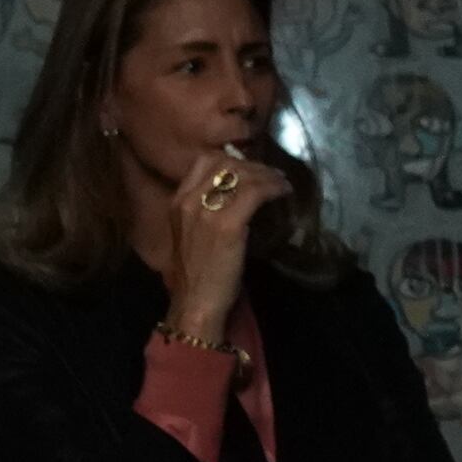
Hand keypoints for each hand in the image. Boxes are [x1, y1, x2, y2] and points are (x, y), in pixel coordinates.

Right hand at [162, 149, 288, 339]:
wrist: (195, 302)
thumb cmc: (198, 274)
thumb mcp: (192, 234)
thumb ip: (205, 211)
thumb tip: (233, 196)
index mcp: (177, 202)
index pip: (203, 162)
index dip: (231, 159)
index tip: (250, 168)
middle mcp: (189, 201)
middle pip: (225, 164)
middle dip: (252, 166)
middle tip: (272, 175)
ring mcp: (208, 211)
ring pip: (242, 175)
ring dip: (267, 175)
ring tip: (281, 182)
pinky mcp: (229, 225)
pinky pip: (256, 193)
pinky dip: (274, 188)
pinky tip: (285, 192)